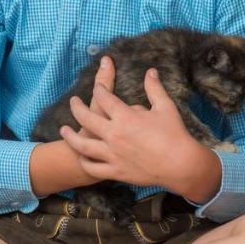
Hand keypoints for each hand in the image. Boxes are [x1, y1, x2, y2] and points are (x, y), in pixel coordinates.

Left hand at [59, 66, 218, 196]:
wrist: (181, 165)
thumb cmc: (174, 134)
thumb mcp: (165, 107)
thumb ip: (154, 88)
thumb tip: (150, 71)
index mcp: (125, 117)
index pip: (104, 97)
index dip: (98, 90)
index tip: (96, 88)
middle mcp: (114, 135)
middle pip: (86, 118)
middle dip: (76, 108)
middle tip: (73, 102)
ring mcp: (112, 155)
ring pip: (82, 145)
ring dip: (70, 136)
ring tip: (63, 130)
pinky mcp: (115, 171)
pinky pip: (93, 167)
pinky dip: (84, 161)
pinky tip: (81, 156)